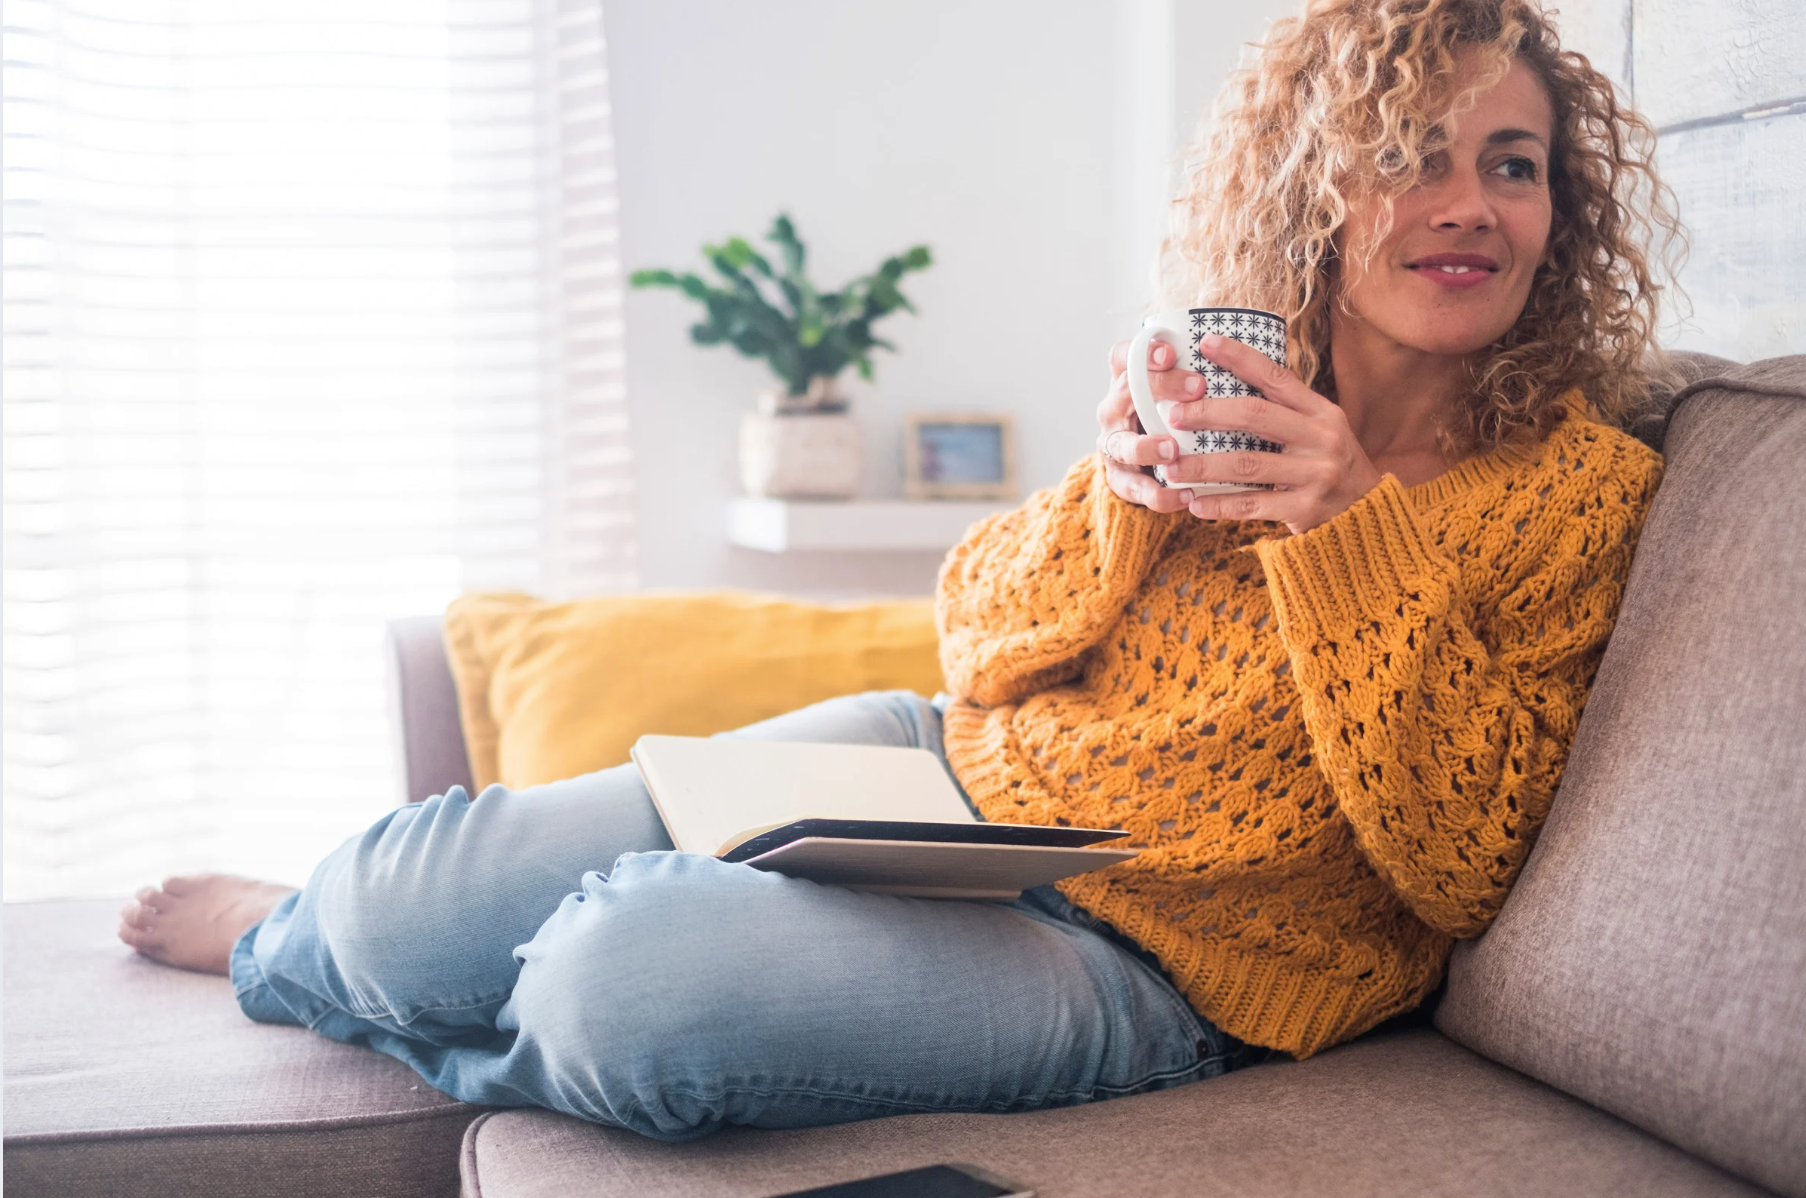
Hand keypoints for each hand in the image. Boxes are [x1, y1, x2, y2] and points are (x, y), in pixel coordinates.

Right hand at [1096, 338, 1207, 513]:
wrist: (1146, 465)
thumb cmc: (1173, 418)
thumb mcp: (1181, 394)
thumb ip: (1199, 378)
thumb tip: (1251, 360)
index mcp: (1127, 381)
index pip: (1124, 356)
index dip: (1143, 352)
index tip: (1171, 352)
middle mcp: (1114, 409)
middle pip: (1125, 391)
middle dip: (1160, 387)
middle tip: (1197, 387)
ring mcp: (1113, 445)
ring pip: (1121, 444)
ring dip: (1146, 446)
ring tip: (1171, 450)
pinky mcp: (1119, 479)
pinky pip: (1134, 488)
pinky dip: (1158, 495)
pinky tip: (1185, 496)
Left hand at [1165, 334, 1384, 534]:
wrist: (1368, 514)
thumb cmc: (1329, 465)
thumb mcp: (1320, 430)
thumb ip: (1285, 411)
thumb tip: (1228, 382)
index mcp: (1322, 412)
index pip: (1276, 377)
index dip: (1241, 358)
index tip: (1207, 343)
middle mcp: (1321, 439)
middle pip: (1255, 416)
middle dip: (1208, 413)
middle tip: (1174, 416)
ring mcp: (1315, 475)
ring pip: (1246, 464)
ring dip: (1203, 466)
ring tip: (1171, 468)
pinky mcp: (1305, 509)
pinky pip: (1253, 506)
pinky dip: (1220, 504)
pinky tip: (1195, 504)